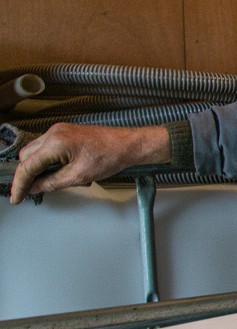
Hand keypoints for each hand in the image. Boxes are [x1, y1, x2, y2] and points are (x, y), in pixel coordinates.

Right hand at [8, 123, 170, 203]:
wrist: (129, 145)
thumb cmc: (111, 156)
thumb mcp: (78, 176)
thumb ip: (50, 183)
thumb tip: (34, 188)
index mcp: (55, 143)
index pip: (27, 166)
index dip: (19, 185)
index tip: (16, 197)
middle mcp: (54, 133)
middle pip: (27, 157)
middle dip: (30, 175)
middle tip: (35, 190)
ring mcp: (59, 131)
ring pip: (36, 153)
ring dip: (41, 168)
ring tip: (60, 179)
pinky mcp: (66, 133)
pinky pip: (48, 148)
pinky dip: (51, 161)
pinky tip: (66, 171)